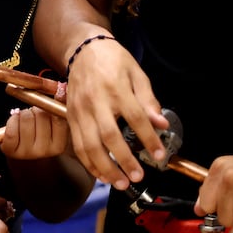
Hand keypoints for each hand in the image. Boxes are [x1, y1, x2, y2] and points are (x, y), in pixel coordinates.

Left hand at [1, 107, 69, 158]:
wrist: (22, 154)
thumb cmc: (38, 134)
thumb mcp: (52, 124)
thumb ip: (58, 108)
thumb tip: (62, 88)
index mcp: (59, 145)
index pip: (58, 118)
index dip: (52, 105)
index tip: (50, 102)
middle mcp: (45, 151)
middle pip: (41, 115)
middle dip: (37, 111)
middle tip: (35, 117)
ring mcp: (27, 152)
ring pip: (26, 118)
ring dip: (23, 114)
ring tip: (25, 121)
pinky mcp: (11, 150)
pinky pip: (12, 127)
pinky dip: (12, 121)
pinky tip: (15, 125)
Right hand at [62, 38, 164, 188]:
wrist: (83, 49)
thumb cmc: (113, 61)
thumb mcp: (136, 74)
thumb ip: (148, 100)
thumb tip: (161, 124)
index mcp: (116, 89)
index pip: (135, 118)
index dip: (148, 139)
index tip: (159, 155)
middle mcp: (96, 102)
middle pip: (108, 136)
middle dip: (123, 160)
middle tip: (137, 176)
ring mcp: (80, 111)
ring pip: (89, 145)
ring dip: (104, 168)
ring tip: (120, 183)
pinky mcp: (71, 117)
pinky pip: (78, 145)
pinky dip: (89, 163)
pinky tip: (102, 174)